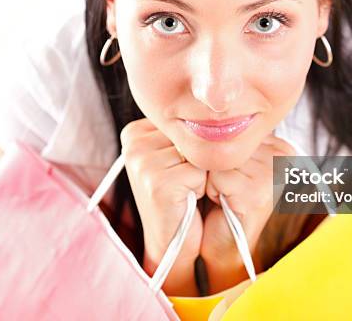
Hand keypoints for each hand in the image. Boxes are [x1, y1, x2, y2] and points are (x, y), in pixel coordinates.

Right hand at [120, 118, 205, 295]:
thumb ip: (187, 131)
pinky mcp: (156, 182)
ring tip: (187, 189)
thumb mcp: (181, 155)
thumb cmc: (183, 196)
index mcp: (136, 131)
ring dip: (203, 172)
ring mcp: (141, 161)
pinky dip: (202, 187)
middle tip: (187, 181)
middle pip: (191, 132)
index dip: (196, 143)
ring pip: (198, 151)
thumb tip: (218, 108)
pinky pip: (199, 171)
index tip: (185, 165)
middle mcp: (133, 141)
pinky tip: (187, 199)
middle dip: (200, 157)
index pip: (185, 119)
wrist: (173, 242)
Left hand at [200, 133, 295, 292]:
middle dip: (214, 162)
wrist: (221, 242)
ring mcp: (274, 175)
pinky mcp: (259, 194)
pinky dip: (212, 189)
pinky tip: (223, 202)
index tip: (225, 169)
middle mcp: (284, 155)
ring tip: (224, 193)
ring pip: (221, 156)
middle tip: (223, 185)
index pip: (235, 124)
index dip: (218, 146)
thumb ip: (228, 133)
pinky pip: (218, 176)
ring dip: (211, 176)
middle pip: (228, 138)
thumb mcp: (228, 158)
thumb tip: (207, 103)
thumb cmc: (219, 196)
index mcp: (279, 144)